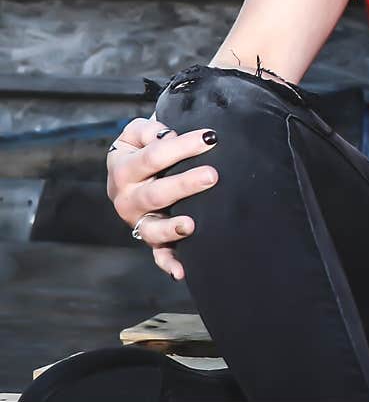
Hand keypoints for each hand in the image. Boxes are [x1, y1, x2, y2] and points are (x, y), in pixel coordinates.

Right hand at [107, 115, 218, 280]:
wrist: (128, 171)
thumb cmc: (140, 147)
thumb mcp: (136, 132)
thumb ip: (149, 129)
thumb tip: (168, 136)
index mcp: (123, 168)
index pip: (153, 156)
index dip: (182, 146)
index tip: (210, 137)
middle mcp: (126, 198)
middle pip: (156, 193)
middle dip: (185, 184)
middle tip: (212, 175)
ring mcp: (138, 221)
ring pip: (153, 228)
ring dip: (172, 228)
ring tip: (192, 224)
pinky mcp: (150, 238)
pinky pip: (158, 254)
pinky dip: (169, 264)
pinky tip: (182, 271)